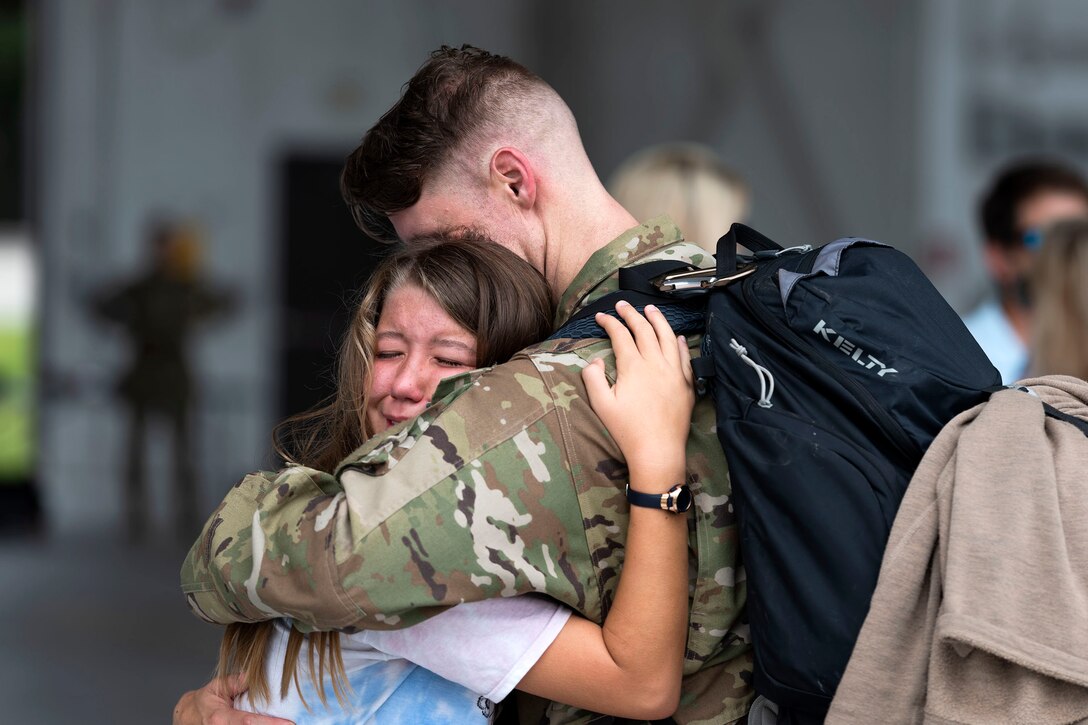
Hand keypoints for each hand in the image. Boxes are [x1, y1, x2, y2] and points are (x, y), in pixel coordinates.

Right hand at [173, 675, 294, 724]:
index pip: (249, 722)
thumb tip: (256, 674)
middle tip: (294, 723)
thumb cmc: (206, 701)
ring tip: (285, 724)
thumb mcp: (219, 686)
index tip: (289, 723)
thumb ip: (238, 681)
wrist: (189, 717)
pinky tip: (274, 724)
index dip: (270, 723)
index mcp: (220, 718)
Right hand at [582, 302, 694, 478]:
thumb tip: (596, 360)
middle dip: (631, 314)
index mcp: (633, 366)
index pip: (621, 335)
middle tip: (622, 305)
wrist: (658, 451)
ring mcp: (674, 372)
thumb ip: (593, 378)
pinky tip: (677, 337)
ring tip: (651, 309)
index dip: (610, 322)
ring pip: (667, 337)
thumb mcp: (601, 405)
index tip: (601, 317)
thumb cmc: (627, 431)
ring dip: (658, 320)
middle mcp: (656, 363)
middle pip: (644, 329)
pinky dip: (679, 343)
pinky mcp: (687, 384)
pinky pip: (685, 357)